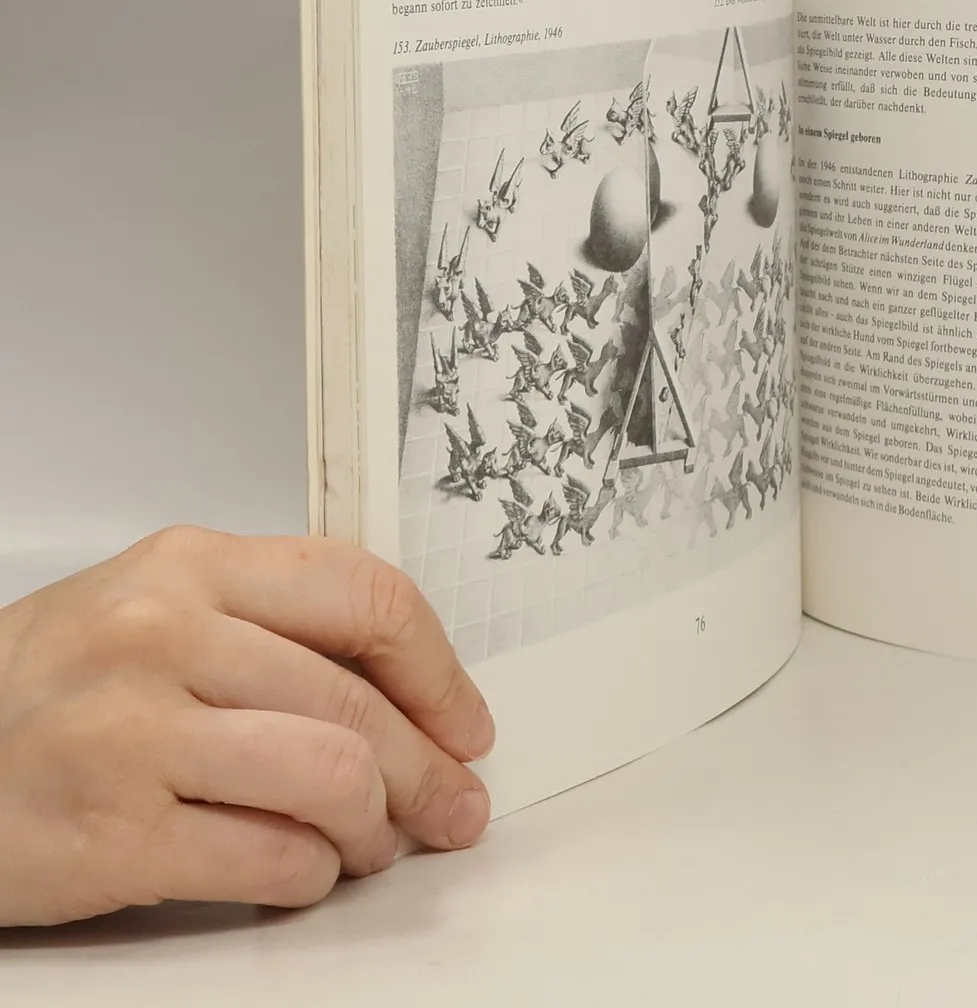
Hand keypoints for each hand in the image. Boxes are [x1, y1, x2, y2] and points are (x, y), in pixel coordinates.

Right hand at [0, 527, 493, 925]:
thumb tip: (407, 691)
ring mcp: (137, 734)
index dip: (438, 670)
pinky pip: (271, 858)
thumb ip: (272, 626)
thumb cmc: (48, 688)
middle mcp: (167, 635)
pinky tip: (305, 871)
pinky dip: (312, 875)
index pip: (366, 595)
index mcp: (193, 566)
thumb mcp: (156, 608)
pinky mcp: (114, 835)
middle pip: (357, 701)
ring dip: (375, 826)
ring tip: (371, 843)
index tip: (465, 721)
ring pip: (332, 777)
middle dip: (429, 769)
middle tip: (453, 805)